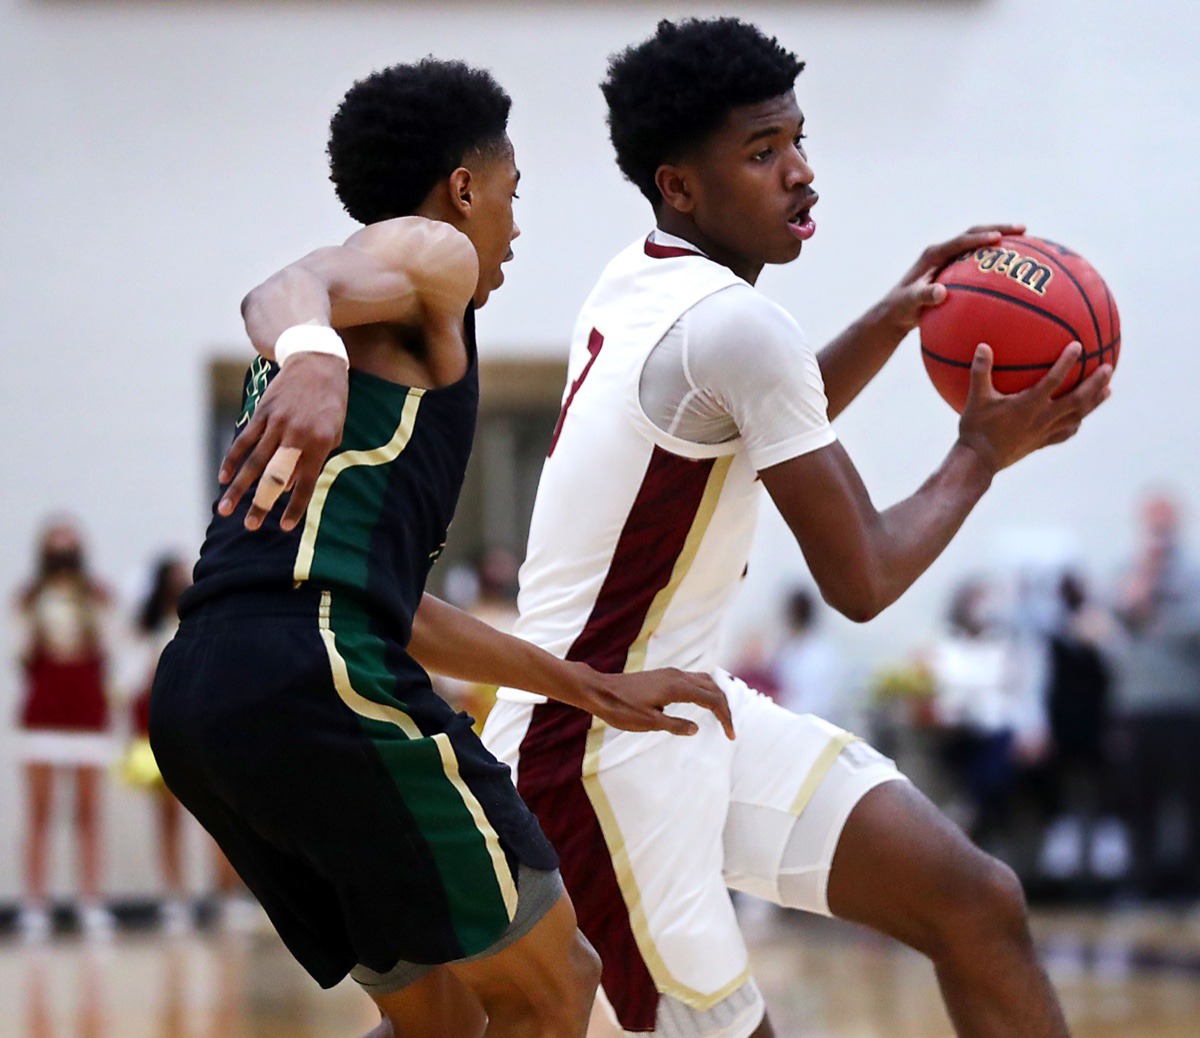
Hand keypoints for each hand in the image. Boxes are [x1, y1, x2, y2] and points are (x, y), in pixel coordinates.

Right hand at [217, 353, 347, 529]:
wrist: (317, 362)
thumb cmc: (331, 402)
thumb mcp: (333, 431)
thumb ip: (314, 459)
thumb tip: (288, 487)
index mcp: (319, 443)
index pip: (305, 483)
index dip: (295, 507)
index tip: (284, 526)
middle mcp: (296, 435)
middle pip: (274, 476)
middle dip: (260, 503)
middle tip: (250, 526)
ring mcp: (276, 423)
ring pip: (253, 461)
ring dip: (238, 487)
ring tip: (225, 509)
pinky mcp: (262, 413)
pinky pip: (244, 440)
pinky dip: (232, 459)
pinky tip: (223, 477)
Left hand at [580, 667, 734, 738]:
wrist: (599, 691)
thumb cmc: (621, 709)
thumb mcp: (649, 723)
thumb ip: (675, 725)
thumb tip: (696, 729)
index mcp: (677, 687)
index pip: (712, 700)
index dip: (725, 717)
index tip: (731, 736)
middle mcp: (677, 676)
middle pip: (713, 687)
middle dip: (725, 707)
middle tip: (729, 729)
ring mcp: (670, 673)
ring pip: (704, 680)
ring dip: (715, 696)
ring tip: (721, 715)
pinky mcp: (663, 675)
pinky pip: (692, 679)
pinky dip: (704, 691)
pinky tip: (701, 702)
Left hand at [878, 223, 1027, 334]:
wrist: (895, 312)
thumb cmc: (900, 308)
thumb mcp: (909, 303)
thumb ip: (923, 296)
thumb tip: (941, 293)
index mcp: (933, 254)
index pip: (960, 240)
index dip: (979, 238)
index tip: (999, 238)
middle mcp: (943, 252)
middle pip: (975, 234)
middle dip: (1000, 229)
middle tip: (1024, 229)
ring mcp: (950, 259)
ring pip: (980, 245)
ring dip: (1002, 241)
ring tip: (1029, 243)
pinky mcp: (956, 270)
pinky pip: (981, 263)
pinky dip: (997, 262)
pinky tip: (1016, 272)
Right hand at [957, 342, 1111, 472]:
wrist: (979, 461)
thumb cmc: (976, 428)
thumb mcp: (976, 399)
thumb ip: (980, 372)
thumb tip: (983, 346)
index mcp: (1029, 404)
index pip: (1054, 380)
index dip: (1067, 362)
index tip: (1079, 346)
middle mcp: (1043, 417)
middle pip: (1077, 399)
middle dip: (1095, 383)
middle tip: (1109, 368)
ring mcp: (1045, 432)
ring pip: (1077, 416)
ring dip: (1094, 402)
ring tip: (1108, 390)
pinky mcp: (1041, 443)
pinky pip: (1065, 433)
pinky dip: (1076, 425)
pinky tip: (1080, 420)